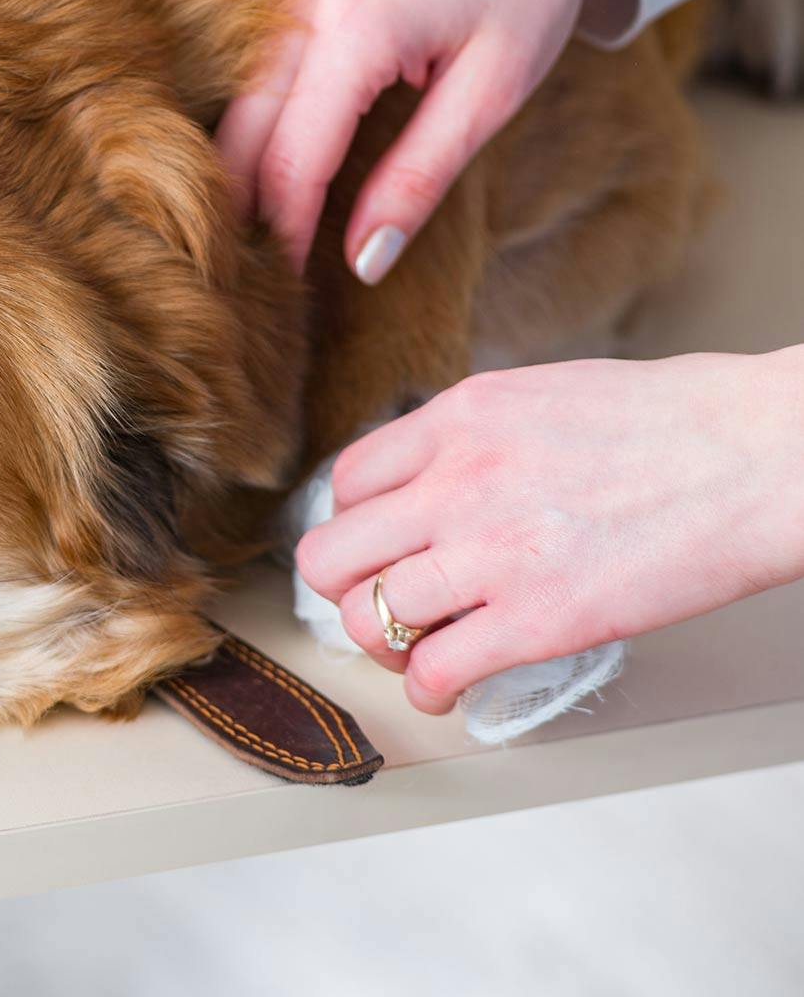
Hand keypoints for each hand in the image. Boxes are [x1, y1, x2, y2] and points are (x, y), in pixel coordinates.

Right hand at [217, 0, 624, 279]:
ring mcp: (294, 0)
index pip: (292, 163)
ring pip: (238, 111)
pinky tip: (276, 177)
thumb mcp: (491, 90)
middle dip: (246, 215)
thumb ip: (419, 179)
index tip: (286, 298)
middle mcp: (304, 16)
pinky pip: (258, 81)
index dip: (285, 236)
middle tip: (257, 285)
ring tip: (262, 242)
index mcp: (353, 36)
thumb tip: (365, 261)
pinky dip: (258, 137)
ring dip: (244, 177)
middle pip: (242, 140)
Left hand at [294, 347, 803, 713]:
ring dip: (383, 645)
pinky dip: (427, 690)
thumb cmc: (673, 423)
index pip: (348, 481)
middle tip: (379, 600)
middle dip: (346, 588)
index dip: (358, 522)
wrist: (756, 456)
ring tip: (416, 648)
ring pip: (366, 618)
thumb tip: (437, 476)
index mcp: (457, 420)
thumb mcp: (540, 396)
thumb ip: (474, 437)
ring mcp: (490, 554)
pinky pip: (434, 670)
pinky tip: (445, 687)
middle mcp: (455, 483)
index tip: (381, 545)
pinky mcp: (536, 620)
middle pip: (331, 556)